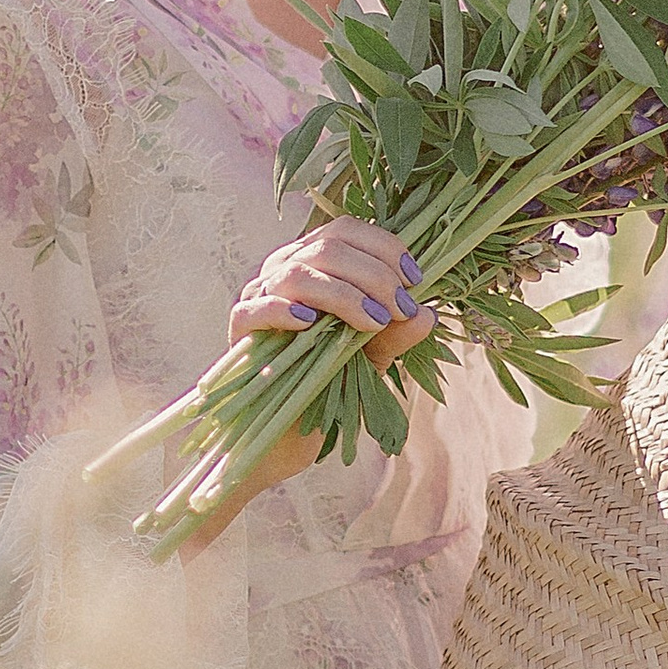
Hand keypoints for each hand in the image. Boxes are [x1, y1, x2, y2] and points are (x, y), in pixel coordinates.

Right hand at [187, 222, 434, 543]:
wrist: (282, 437)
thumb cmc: (326, 386)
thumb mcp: (369, 360)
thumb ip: (394, 336)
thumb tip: (427, 315)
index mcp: (315, 264)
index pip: (346, 231)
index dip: (384, 247)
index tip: (414, 279)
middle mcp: (283, 271)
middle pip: (327, 247)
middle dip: (374, 274)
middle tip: (400, 309)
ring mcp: (258, 297)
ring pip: (298, 273)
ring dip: (343, 293)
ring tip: (373, 320)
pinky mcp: (239, 330)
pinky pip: (256, 308)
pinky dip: (284, 309)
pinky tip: (310, 323)